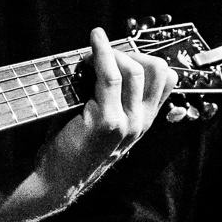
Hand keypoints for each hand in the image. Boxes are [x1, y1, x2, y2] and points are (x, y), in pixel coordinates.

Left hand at [37, 28, 176, 195]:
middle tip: (103, 52)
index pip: (166, 80)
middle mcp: (141, 123)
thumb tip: (108, 56)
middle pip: (156, 70)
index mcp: (143, 122)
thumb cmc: (73, 145)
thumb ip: (114, 98)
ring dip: (112, 52)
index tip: (121, 53)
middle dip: (130, 51)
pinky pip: (110, 77)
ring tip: (89, 52)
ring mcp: (127, 124)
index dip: (146, 59)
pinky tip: (94, 41)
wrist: (55, 180)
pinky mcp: (107, 122)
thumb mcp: (104, 122)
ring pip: (134, 70)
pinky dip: (102, 53)